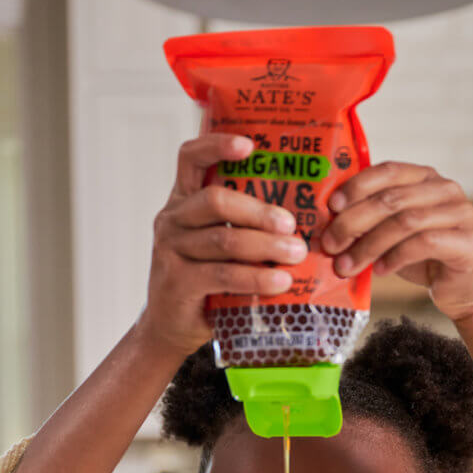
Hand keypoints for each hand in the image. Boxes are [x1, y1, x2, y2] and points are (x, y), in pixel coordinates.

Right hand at [138, 133, 308, 356]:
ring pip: (224, 240)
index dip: (218, 146)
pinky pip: (223, 275)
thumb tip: (300, 218)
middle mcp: (172, 220)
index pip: (191, 158)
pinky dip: (256, 278)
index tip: (250, 146)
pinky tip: (280, 282)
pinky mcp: (177, 282)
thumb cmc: (205, 281)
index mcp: (183, 200)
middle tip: (291, 224)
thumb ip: (242, 226)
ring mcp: (171, 251)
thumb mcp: (217, 245)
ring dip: (265, 246)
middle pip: (216, 201)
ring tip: (296, 253)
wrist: (172, 327)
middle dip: (259, 211)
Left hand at [319, 161, 472, 321]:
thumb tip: (329, 226)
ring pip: (405, 222)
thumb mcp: (392, 235)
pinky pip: (424, 243)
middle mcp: (445, 189)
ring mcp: (460, 213)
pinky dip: (395, 257)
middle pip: (391, 199)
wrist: (464, 290)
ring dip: (369, 245)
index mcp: (424, 178)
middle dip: (354, 223)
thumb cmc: (423, 259)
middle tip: (331, 245)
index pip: (388, 171)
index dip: (357, 186)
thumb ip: (370, 223)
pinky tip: (379, 270)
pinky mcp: (468, 241)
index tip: (331, 207)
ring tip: (348, 265)